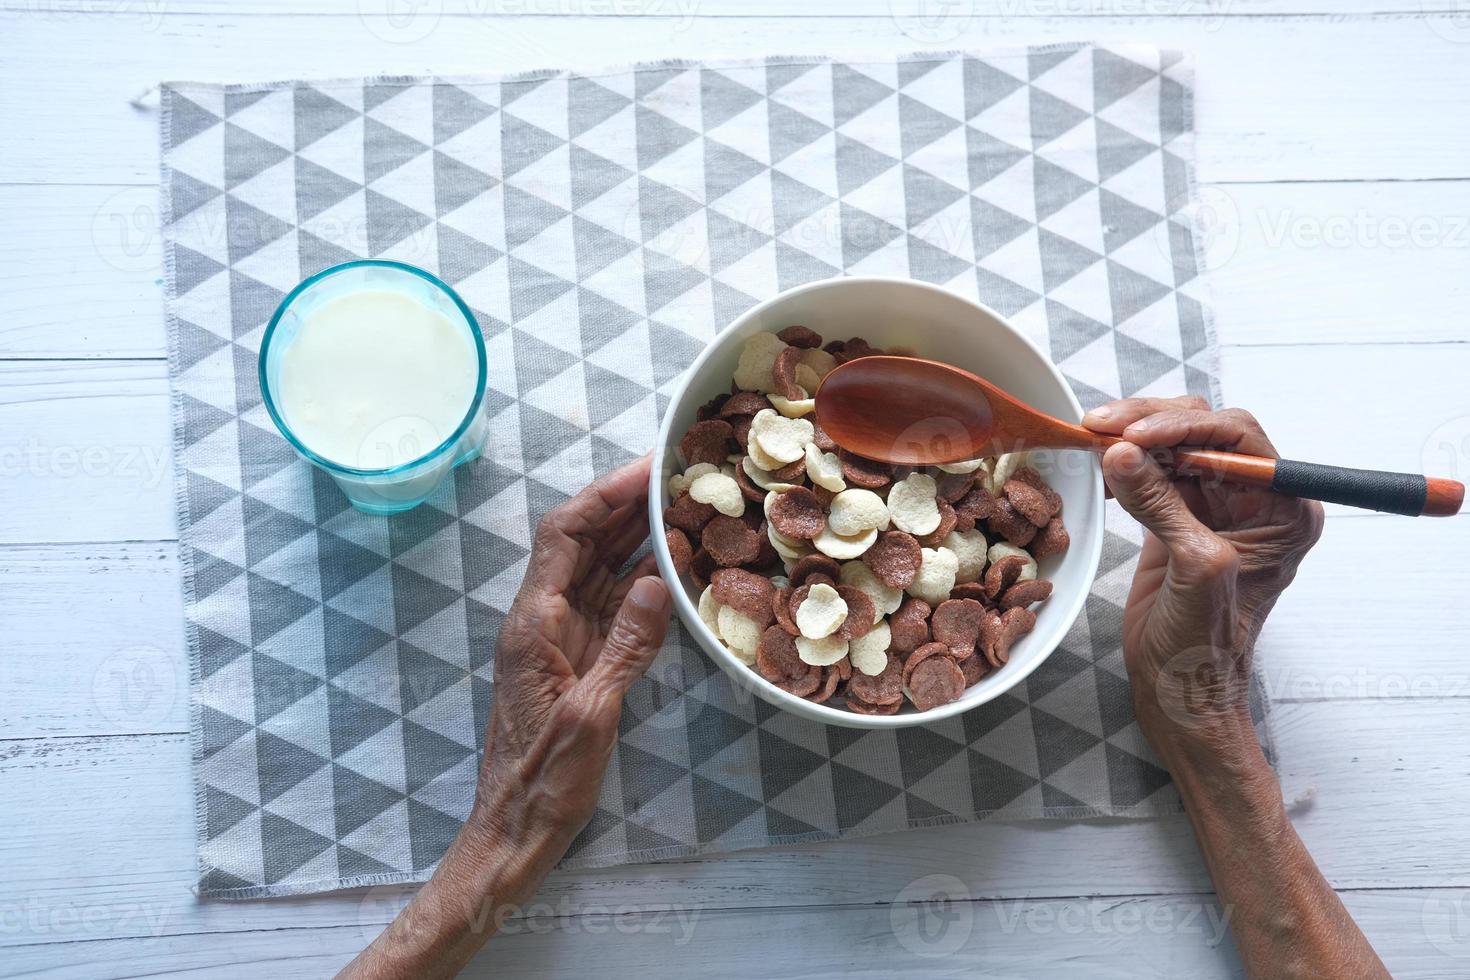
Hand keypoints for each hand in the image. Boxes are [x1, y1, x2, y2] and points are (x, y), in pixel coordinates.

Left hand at [469, 453, 670, 865]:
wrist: (515, 829)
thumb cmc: (543, 782)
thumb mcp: (591, 716)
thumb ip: (626, 647)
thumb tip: (657, 581)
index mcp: (533, 624)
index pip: (565, 535)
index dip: (605, 495)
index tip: (648, 469)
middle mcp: (541, 620)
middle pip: (581, 541)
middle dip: (624, 503)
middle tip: (675, 474)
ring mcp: (559, 638)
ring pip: (597, 568)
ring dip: (633, 534)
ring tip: (679, 503)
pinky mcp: (576, 658)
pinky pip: (608, 603)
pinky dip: (639, 578)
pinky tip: (670, 563)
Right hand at [1082, 397, 1323, 754]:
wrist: (1179, 691)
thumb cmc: (1204, 646)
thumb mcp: (1194, 568)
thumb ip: (1161, 505)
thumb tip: (1119, 452)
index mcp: (1284, 508)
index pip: (1238, 437)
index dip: (1183, 426)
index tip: (1132, 434)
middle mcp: (1256, 500)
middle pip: (1204, 431)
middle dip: (1151, 423)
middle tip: (1099, 428)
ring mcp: (1215, 508)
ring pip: (1174, 445)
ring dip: (1131, 438)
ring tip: (1090, 440)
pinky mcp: (1178, 518)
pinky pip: (1152, 473)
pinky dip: (1123, 465)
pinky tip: (1098, 470)